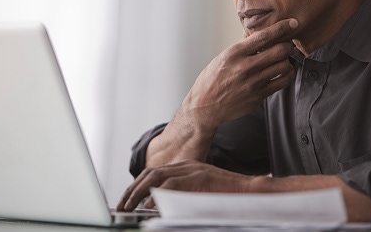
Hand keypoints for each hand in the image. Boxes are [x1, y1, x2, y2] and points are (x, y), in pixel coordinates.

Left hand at [117, 160, 252, 211]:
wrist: (248, 190)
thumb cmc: (226, 195)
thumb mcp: (199, 191)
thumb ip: (181, 193)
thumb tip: (159, 204)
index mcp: (185, 167)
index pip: (153, 173)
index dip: (137, 186)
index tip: (127, 198)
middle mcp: (185, 166)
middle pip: (150, 173)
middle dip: (132, 189)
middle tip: (122, 204)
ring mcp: (192, 170)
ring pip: (156, 176)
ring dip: (139, 192)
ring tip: (129, 205)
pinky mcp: (198, 178)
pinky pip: (171, 184)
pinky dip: (157, 194)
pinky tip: (148, 205)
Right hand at [183, 18, 297, 129]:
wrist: (206, 105)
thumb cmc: (213, 79)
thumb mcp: (223, 57)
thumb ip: (242, 45)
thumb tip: (256, 31)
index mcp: (235, 53)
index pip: (263, 36)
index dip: (282, 28)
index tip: (292, 23)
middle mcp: (245, 67)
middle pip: (279, 50)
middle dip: (288, 45)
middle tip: (287, 44)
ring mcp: (253, 82)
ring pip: (284, 66)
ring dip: (287, 60)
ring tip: (283, 59)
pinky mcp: (259, 95)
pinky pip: (282, 82)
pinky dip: (288, 74)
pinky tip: (284, 71)